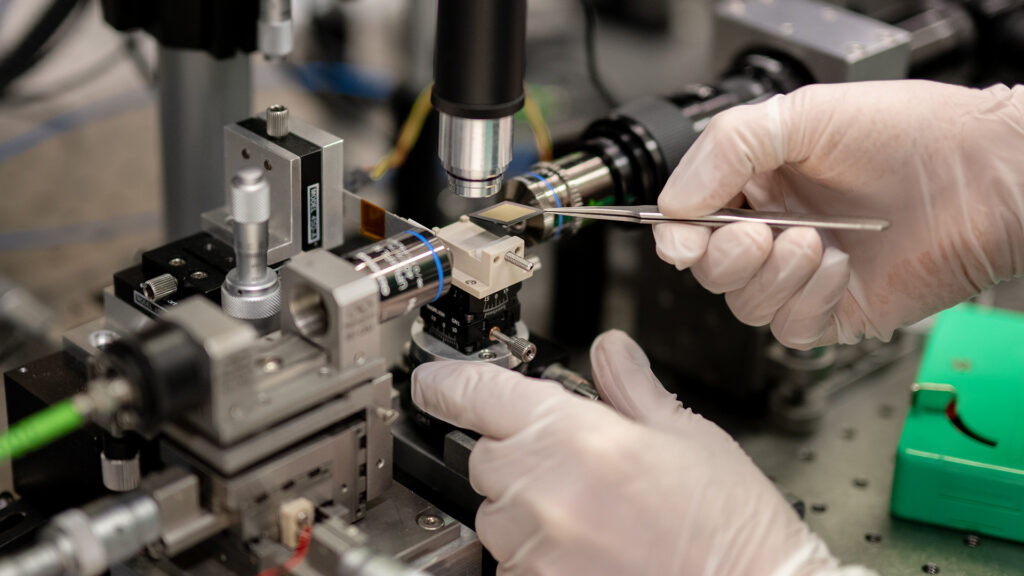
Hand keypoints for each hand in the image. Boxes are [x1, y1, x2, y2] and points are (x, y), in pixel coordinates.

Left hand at [411, 330, 869, 575]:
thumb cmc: (728, 527)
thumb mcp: (687, 437)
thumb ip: (632, 389)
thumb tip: (610, 351)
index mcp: (577, 437)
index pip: (477, 392)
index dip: (446, 380)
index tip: (432, 380)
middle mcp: (543, 493)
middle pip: (483, 455)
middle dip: (515, 450)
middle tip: (571, 460)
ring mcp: (536, 549)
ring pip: (493, 512)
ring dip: (523, 504)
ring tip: (590, 511)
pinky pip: (510, 562)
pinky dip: (535, 550)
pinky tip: (588, 547)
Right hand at [655, 80, 1023, 348]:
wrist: (983, 175)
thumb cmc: (909, 134)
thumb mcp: (801, 115)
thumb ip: (725, 147)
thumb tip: (672, 202)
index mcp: (755, 184)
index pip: (688, 223)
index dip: (677, 237)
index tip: (682, 239)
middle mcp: (773, 231)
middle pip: (709, 270)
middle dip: (726, 255)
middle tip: (761, 230)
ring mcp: (802, 276)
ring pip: (744, 304)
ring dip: (773, 275)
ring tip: (815, 240)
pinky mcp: (833, 312)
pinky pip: (789, 329)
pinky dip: (807, 300)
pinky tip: (840, 268)